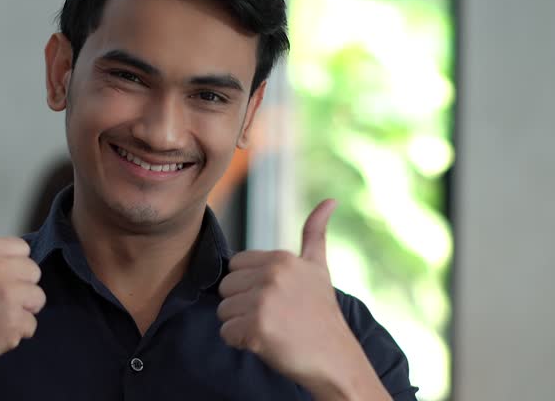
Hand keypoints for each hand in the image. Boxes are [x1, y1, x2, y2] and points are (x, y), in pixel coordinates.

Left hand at [217, 200, 381, 397]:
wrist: (336, 359)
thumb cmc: (322, 314)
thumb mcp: (319, 268)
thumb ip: (315, 234)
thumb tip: (329, 200)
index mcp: (281, 259)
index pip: (235, 266)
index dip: (248, 286)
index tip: (273, 299)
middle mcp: (271, 276)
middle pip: (225, 288)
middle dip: (242, 305)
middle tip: (272, 317)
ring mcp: (263, 302)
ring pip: (223, 311)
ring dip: (241, 325)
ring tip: (271, 329)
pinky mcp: (256, 329)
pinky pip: (226, 333)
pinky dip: (240, 343)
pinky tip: (266, 343)